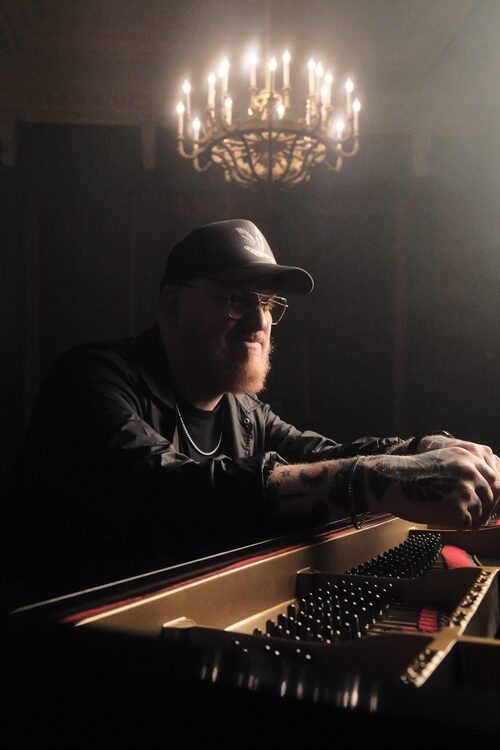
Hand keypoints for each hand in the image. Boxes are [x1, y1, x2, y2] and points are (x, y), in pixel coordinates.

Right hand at [365, 447, 499, 528]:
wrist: (392, 482)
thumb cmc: (414, 474)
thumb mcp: (445, 461)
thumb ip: (467, 470)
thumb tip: (490, 489)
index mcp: (468, 456)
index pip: (494, 479)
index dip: (489, 493)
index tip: (482, 503)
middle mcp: (471, 470)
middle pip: (489, 497)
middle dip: (480, 508)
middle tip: (462, 514)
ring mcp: (466, 489)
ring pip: (479, 512)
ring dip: (466, 517)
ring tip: (446, 514)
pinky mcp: (458, 508)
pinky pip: (467, 524)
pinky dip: (456, 525)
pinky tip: (440, 518)